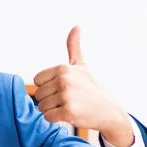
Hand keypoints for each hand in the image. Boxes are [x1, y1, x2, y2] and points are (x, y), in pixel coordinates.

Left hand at [33, 26, 133, 146]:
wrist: (109, 110)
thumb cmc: (90, 88)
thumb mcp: (81, 66)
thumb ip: (74, 47)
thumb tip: (76, 26)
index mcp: (62, 69)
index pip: (37, 81)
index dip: (47, 87)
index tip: (62, 88)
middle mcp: (64, 80)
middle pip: (38, 95)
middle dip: (50, 100)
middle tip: (67, 99)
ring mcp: (66, 96)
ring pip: (42, 107)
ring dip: (52, 110)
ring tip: (69, 106)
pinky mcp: (68, 112)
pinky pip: (48, 117)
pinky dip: (56, 119)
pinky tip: (69, 115)